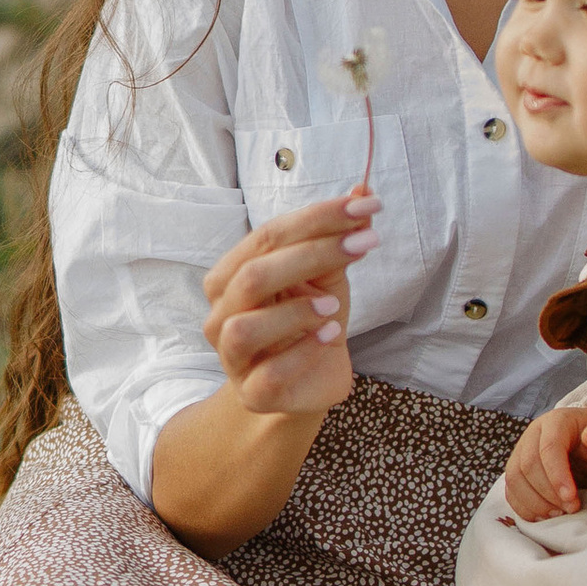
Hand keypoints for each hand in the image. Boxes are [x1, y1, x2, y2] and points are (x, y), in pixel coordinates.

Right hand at [201, 188, 375, 418]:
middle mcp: (221, 314)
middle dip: (312, 254)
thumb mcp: (328, 276)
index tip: (365, 206)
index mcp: (231, 276)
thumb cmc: (312, 321)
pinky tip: (329, 336)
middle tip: (365, 244)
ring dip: (295, 311)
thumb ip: (338, 238)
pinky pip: (270, 373)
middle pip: (253, 276)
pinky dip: (302, 351)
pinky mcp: (253, 394)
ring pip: (245, 328)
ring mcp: (232, 357)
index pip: (267, 236)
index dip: (316, 219)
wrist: (311, 382)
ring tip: (334, 306)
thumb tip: (364, 191)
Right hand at [503, 402, 586, 518]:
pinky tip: (543, 517)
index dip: (557, 475)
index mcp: (555, 421)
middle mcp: (532, 434)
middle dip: (548, 493)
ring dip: (535, 503)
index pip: (549, 447)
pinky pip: (510, 491)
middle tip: (570, 509)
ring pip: (514, 479)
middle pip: (528, 465)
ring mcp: (519, 452)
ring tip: (558, 514)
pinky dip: (524, 508)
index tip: (572, 498)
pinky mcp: (515, 471)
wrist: (585, 446)